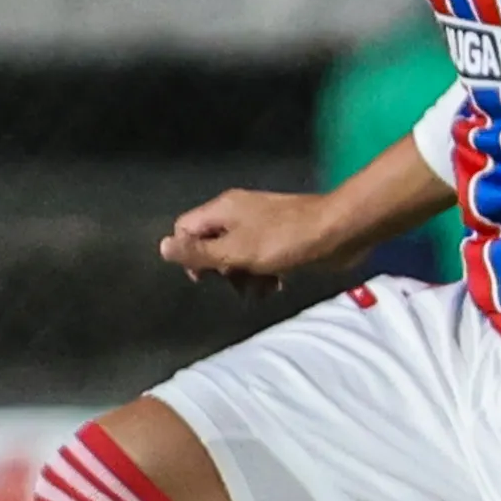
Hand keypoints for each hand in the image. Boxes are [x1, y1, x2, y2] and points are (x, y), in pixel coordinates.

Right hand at [160, 188, 336, 291]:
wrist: (339, 231)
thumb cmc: (285, 241)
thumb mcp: (237, 251)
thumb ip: (200, 252)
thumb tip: (162, 247)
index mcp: (223, 210)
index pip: (185, 229)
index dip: (188, 254)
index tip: (204, 277)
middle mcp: (238, 213)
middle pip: (210, 244)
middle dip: (219, 270)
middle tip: (234, 283)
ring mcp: (260, 226)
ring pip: (235, 256)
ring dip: (242, 277)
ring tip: (258, 291)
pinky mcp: (280, 239)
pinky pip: (259, 259)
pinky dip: (262, 274)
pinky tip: (275, 287)